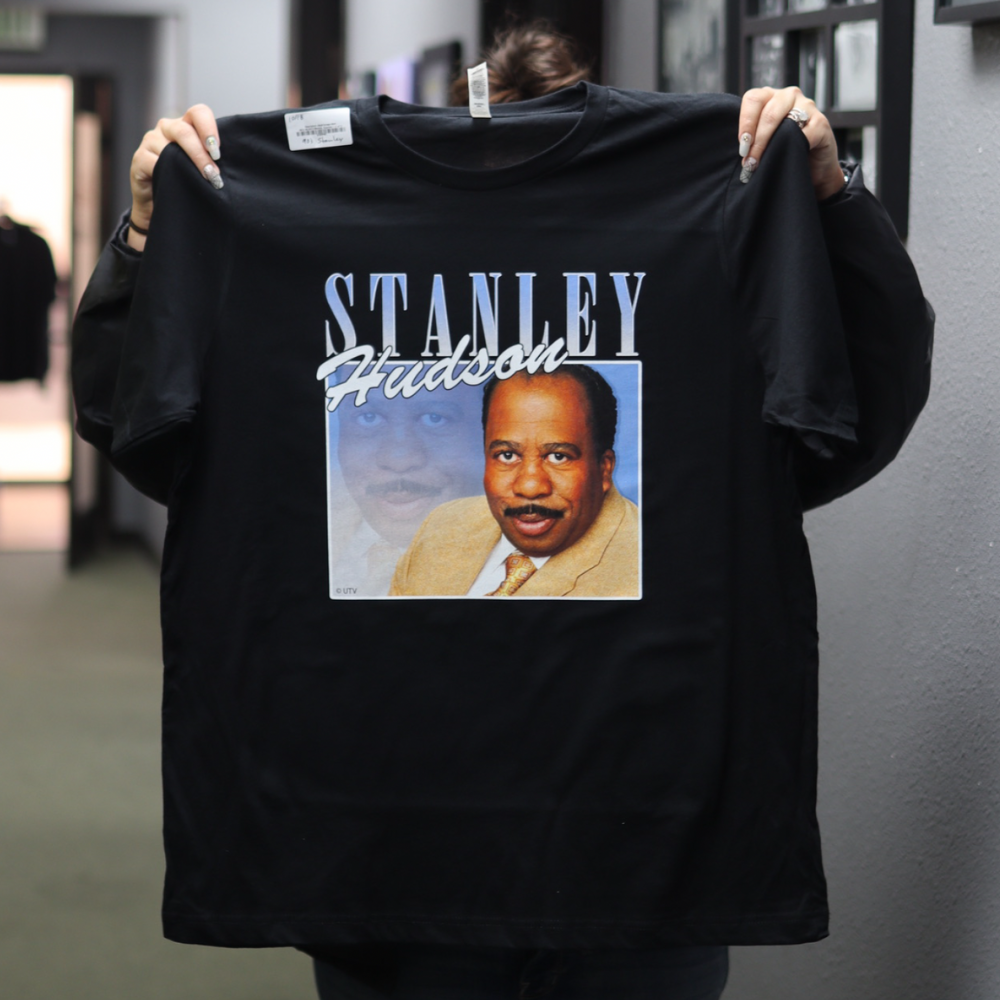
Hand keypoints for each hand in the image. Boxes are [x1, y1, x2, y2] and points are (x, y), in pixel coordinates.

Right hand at [128, 104, 221, 250]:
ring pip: (169, 146)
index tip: (218, 151)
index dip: (209, 128)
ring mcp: (150, 141)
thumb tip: (238, 166)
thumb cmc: (186, 184)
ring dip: (189, 165)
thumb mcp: (201, 168)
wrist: (160, 206)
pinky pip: (154, 162)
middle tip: (214, 174)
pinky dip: (168, 173)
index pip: (198, 112)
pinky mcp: (139, 159)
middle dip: (202, 153)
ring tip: (204, 181)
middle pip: (184, 130)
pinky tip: (179, 183)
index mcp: (185, 126)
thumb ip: (212, 159)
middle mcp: (167, 128)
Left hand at [737, 87, 844, 201]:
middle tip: (749, 162)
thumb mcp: (765, 142)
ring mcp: (807, 106)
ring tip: (760, 163)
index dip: (745, 123)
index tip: (741, 147)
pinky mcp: (822, 122)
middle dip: (755, 140)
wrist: (813, 168)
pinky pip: (806, 132)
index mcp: (770, 97)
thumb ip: (752, 138)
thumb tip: (738, 151)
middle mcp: (788, 96)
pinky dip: (794, 146)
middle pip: (767, 111)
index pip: (752, 98)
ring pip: (784, 118)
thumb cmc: (783, 152)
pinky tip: (787, 157)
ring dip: (769, 143)